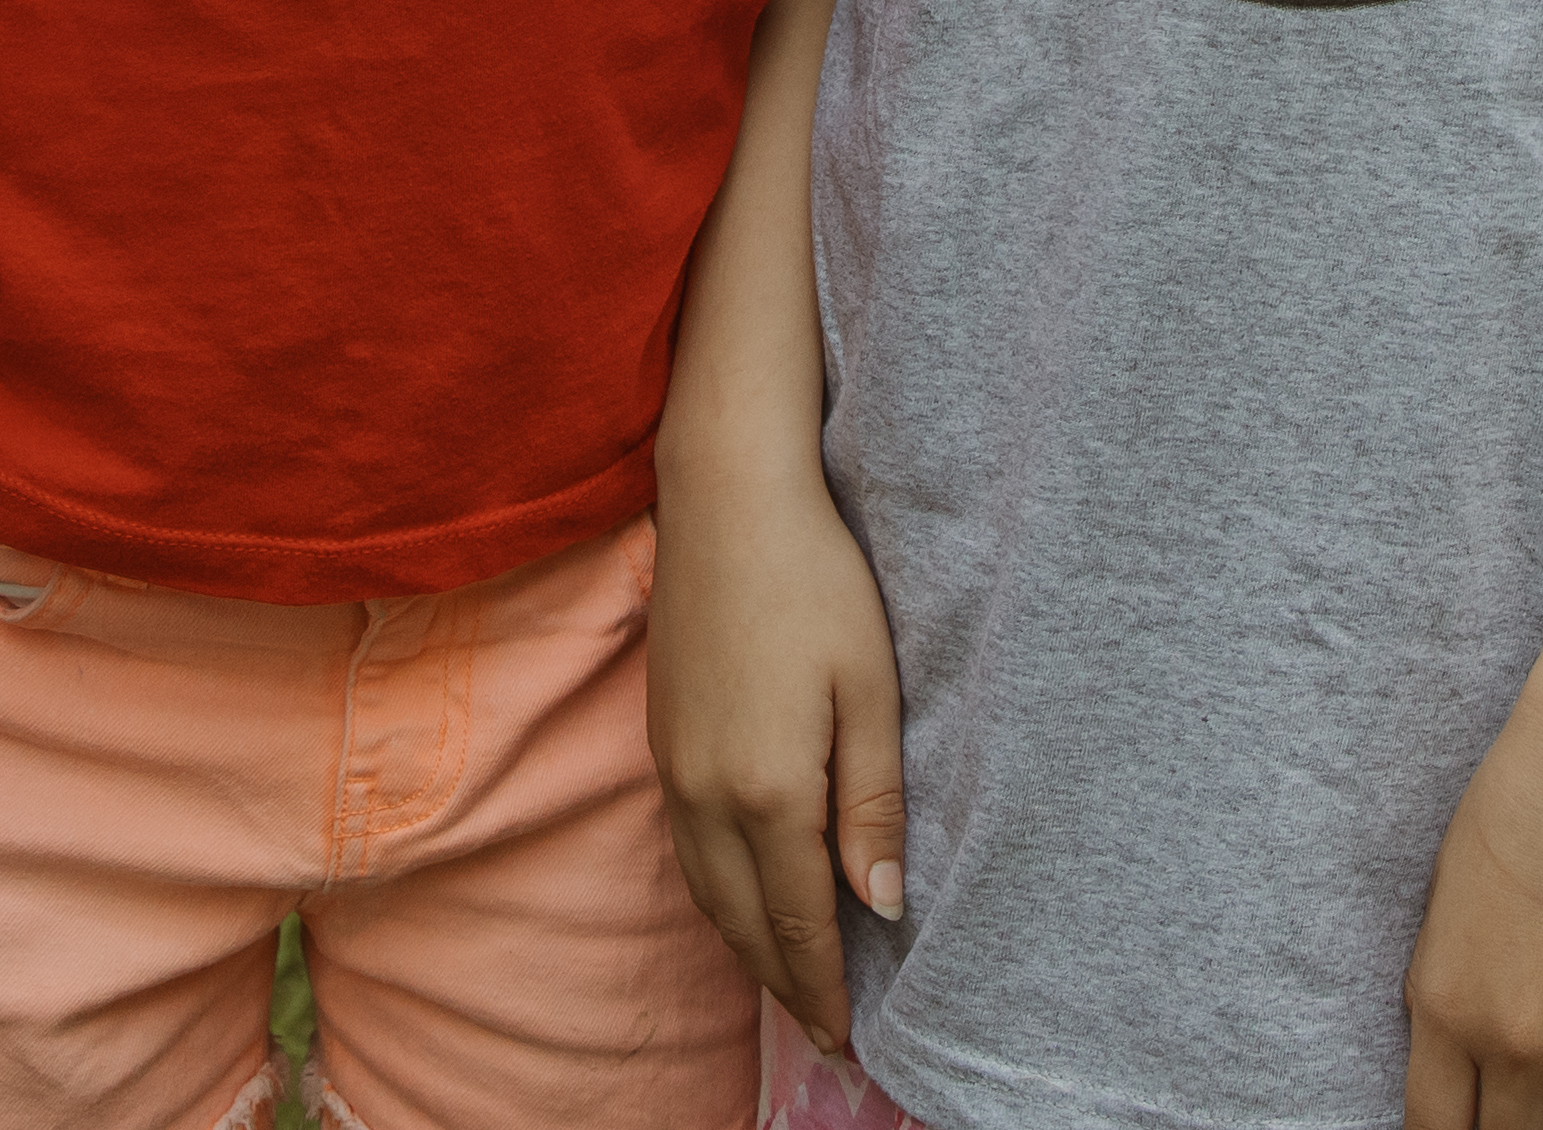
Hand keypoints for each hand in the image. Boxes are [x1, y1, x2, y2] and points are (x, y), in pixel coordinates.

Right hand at [647, 443, 907, 1055]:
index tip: (847, 1041)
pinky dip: (719, 897)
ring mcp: (674, 768)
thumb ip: (873, 805)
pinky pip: (688, 852)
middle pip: (744, 924)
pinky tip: (746, 897)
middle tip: (823, 1033)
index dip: (824, 989)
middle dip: (786, 984)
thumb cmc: (817, 584)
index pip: (800, 922)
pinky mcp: (660, 739)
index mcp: (768, 791)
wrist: (726, 500)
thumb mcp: (871, 690)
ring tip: (790, 981)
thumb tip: (882, 907)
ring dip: (748, 947)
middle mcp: (707, 795)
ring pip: (708, 894)